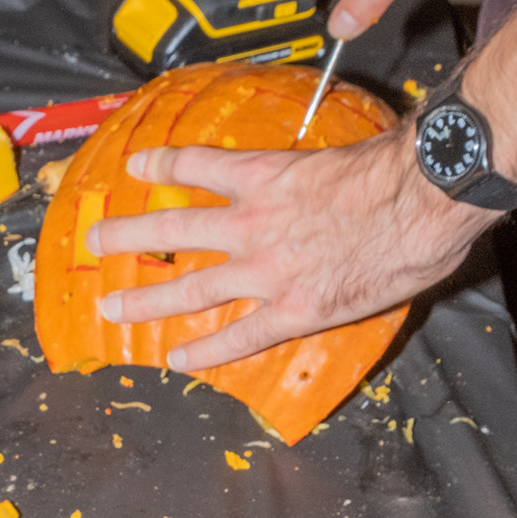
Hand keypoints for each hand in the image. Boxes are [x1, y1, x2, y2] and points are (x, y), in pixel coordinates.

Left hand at [89, 125, 486, 373]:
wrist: (419, 200)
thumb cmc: (392, 172)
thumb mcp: (339, 157)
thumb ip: (311, 176)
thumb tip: (315, 184)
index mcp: (264, 176)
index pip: (197, 166)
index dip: (161, 165)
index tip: (135, 166)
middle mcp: (252, 223)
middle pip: (175, 229)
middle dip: (129, 236)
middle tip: (97, 242)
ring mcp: (266, 270)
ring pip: (191, 287)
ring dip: (146, 299)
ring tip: (112, 308)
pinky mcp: (292, 310)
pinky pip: (237, 336)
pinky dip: (205, 351)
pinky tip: (178, 360)